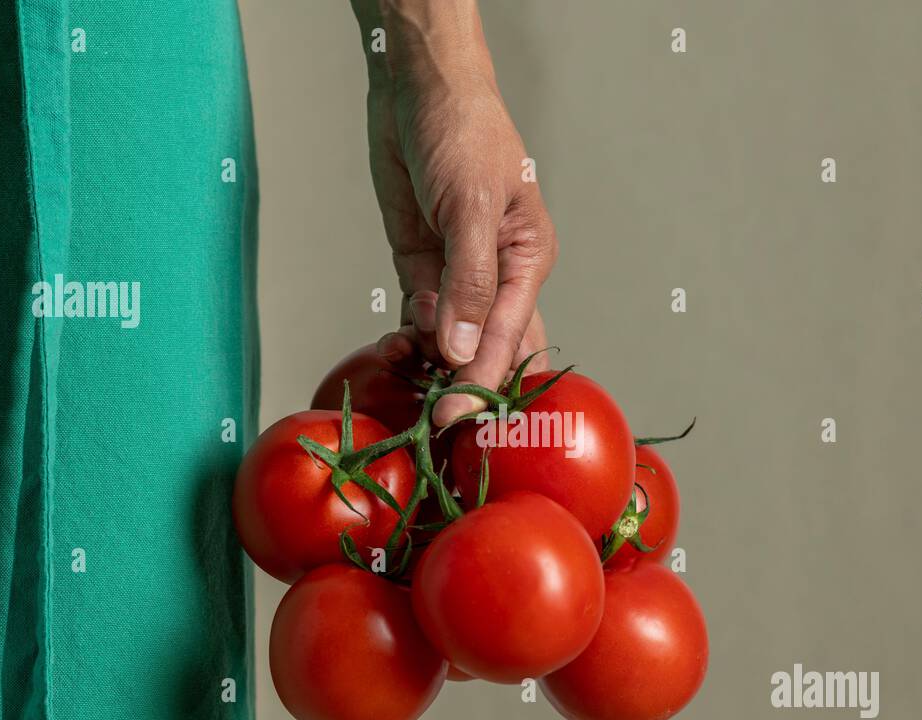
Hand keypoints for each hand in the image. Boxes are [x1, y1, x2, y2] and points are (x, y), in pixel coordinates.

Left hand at [353, 0, 557, 424]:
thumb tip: (460, 349)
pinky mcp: (420, 268)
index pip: (510, 338)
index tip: (456, 417)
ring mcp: (455, 276)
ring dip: (430, 367)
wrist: (418, 88)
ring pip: (449, 343)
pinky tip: (394, 350)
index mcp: (527, 261)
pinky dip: (406, 341)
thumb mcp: (472, 205)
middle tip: (441, 430)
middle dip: (466, 390)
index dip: (484, 382)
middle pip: (489, 351)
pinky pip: (417, 321)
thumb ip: (466, 281)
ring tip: (407, 382)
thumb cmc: (465, 131)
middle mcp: (496, 277)